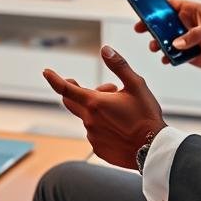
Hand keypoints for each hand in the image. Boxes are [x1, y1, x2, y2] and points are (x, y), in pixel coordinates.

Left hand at [43, 46, 165, 168]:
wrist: (153, 150)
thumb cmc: (146, 116)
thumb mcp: (136, 85)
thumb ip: (118, 65)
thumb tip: (105, 50)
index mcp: (95, 103)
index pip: (66, 90)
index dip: (54, 79)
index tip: (47, 72)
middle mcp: (89, 120)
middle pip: (72, 102)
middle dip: (81, 92)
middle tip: (104, 91)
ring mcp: (93, 136)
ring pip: (88, 118)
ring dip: (99, 111)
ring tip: (122, 112)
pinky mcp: (99, 149)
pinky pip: (96, 134)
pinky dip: (104, 127)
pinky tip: (121, 128)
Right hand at [135, 0, 200, 75]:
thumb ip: (194, 35)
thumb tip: (176, 43)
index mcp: (192, 11)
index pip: (170, 4)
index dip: (156, 5)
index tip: (144, 9)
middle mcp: (186, 24)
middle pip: (163, 22)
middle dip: (150, 25)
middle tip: (140, 29)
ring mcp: (186, 39)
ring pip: (165, 38)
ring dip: (157, 42)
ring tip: (155, 47)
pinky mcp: (187, 54)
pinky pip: (172, 54)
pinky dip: (167, 56)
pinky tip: (167, 59)